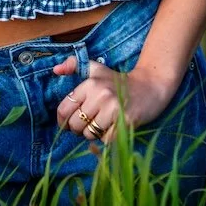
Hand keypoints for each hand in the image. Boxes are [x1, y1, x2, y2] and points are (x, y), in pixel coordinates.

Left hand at [53, 55, 178, 144]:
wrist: (150, 87)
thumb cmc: (119, 81)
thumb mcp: (96, 69)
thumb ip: (74, 65)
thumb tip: (55, 70)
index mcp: (90, 83)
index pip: (64, 109)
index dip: (63, 121)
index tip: (68, 124)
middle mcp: (100, 94)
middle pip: (76, 125)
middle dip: (79, 129)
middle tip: (89, 124)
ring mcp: (113, 108)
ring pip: (90, 134)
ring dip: (94, 134)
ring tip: (102, 124)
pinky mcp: (126, 121)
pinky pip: (106, 139)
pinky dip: (108, 137)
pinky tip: (114, 127)